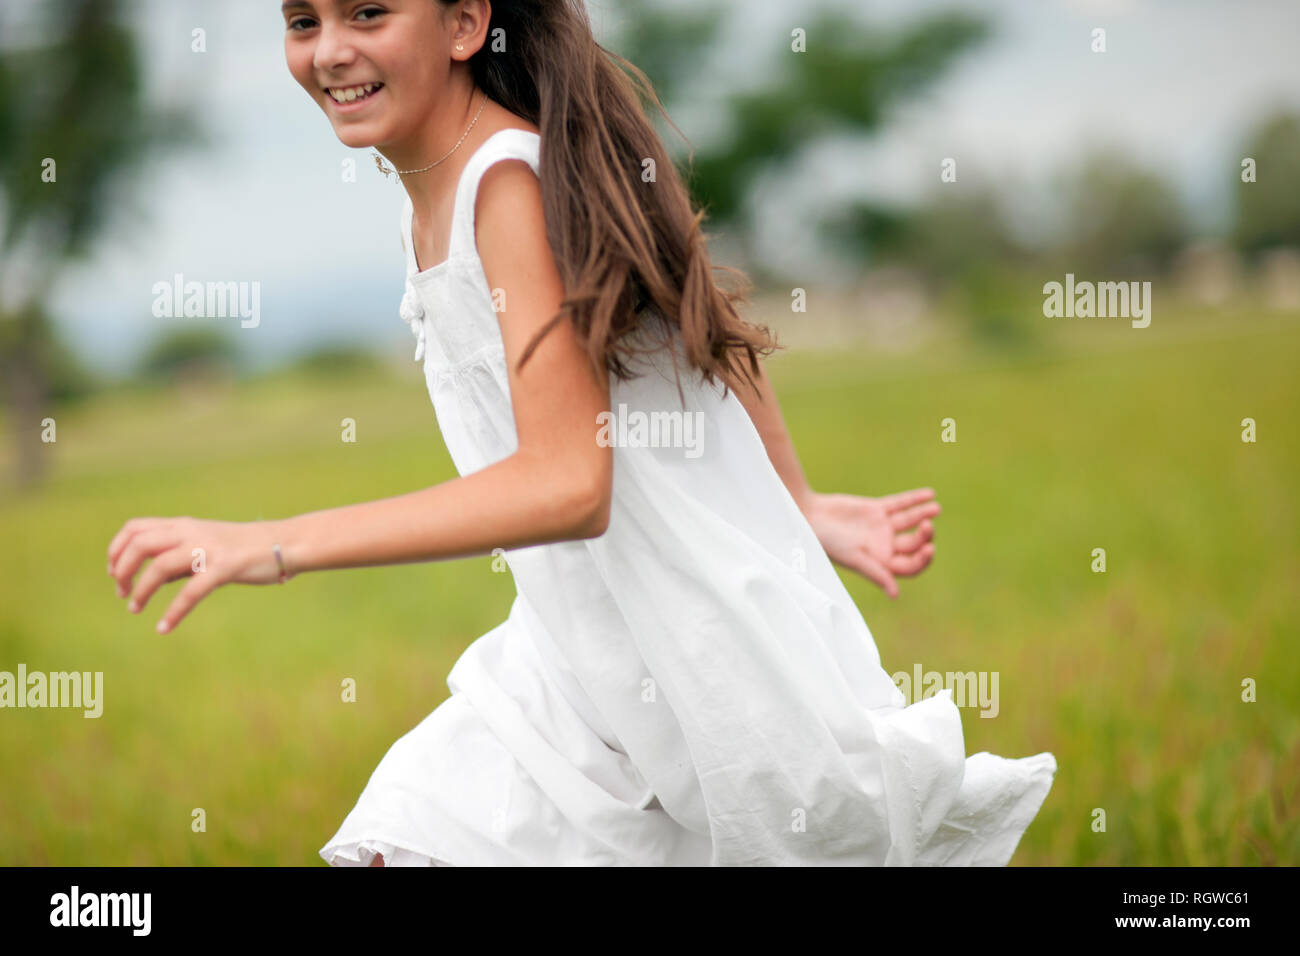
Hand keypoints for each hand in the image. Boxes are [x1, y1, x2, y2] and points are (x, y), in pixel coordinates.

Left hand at [106, 516, 286, 633]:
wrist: (283, 543)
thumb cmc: (243, 548)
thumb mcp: (205, 546)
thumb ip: (178, 557)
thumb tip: (151, 580)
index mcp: (183, 525)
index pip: (135, 528)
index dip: (117, 550)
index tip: (115, 573)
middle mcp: (190, 532)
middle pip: (140, 544)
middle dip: (122, 570)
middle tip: (122, 592)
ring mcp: (207, 549)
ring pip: (160, 567)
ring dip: (141, 591)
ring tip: (135, 609)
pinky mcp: (224, 567)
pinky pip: (191, 593)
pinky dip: (173, 613)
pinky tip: (163, 628)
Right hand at [800, 487, 939, 598]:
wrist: (808, 516)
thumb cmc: (827, 542)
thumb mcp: (853, 558)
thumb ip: (875, 573)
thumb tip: (895, 594)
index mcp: (880, 563)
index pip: (910, 566)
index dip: (923, 559)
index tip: (929, 548)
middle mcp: (883, 546)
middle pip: (914, 544)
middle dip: (924, 536)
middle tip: (928, 527)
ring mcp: (881, 527)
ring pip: (910, 522)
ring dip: (924, 515)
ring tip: (935, 509)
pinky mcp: (876, 509)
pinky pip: (900, 504)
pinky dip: (914, 500)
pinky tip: (929, 494)